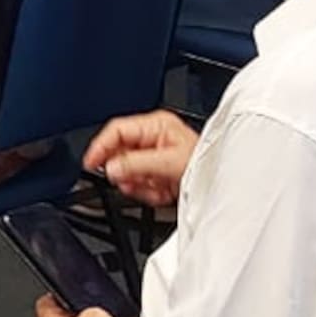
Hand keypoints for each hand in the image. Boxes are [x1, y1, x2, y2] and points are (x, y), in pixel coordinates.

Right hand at [84, 110, 198, 207]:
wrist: (225, 184)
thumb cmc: (206, 165)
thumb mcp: (167, 163)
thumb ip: (135, 164)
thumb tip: (110, 167)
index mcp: (155, 125)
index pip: (116, 130)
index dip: (100, 146)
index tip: (90, 163)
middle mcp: (154, 137)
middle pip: (121, 153)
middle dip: (126, 171)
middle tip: (131, 182)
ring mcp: (156, 155)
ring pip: (128, 170)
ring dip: (138, 184)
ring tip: (153, 188)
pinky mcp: (159, 171)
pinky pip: (140, 181)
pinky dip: (147, 191)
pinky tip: (161, 191)